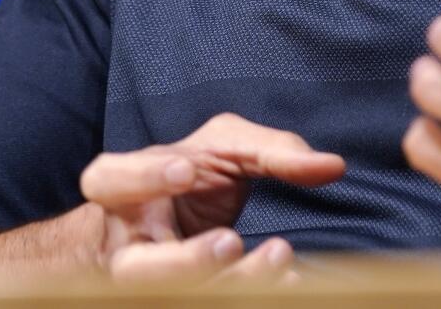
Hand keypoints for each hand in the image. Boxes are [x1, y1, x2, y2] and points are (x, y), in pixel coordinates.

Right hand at [79, 111, 345, 282]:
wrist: (181, 219)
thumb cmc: (195, 176)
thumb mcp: (226, 148)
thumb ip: (273, 151)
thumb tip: (332, 166)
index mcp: (122, 190)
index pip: (108, 180)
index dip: (141, 177)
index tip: (186, 170)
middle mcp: (125, 244)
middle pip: (134, 267)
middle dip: (183, 260)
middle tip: (230, 242)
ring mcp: (147, 284)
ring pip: (173, 297)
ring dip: (227, 285)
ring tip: (278, 256)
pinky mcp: (175, 297)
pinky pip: (201, 303)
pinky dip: (247, 296)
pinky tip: (287, 283)